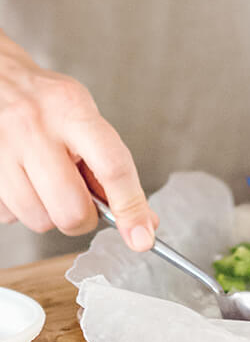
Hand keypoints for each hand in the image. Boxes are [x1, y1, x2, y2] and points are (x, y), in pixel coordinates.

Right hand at [0, 37, 157, 249]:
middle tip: (82, 202)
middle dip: (83, 218)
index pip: (112, 167)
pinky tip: (24, 182)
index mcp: (72, 111)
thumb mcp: (87, 120)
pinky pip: (9, 217)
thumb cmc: (48, 104)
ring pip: (39, 220)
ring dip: (50, 214)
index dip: (131, 208)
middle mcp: (34, 129)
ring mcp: (1, 150)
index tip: (142, 237)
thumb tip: (143, 220)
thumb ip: (113, 167)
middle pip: (71, 208)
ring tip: (48, 183)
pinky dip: (22, 209)